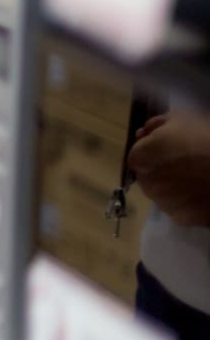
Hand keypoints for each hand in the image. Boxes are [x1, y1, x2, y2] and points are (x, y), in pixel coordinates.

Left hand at [128, 110, 209, 226]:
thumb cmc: (204, 139)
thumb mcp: (179, 120)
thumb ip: (154, 126)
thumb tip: (142, 133)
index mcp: (140, 158)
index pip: (138, 156)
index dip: (153, 152)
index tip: (170, 150)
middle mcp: (146, 183)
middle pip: (148, 176)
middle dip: (160, 170)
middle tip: (185, 164)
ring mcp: (163, 203)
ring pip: (162, 194)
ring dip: (172, 187)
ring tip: (195, 179)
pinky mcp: (181, 219)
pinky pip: (179, 209)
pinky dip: (186, 204)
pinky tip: (201, 194)